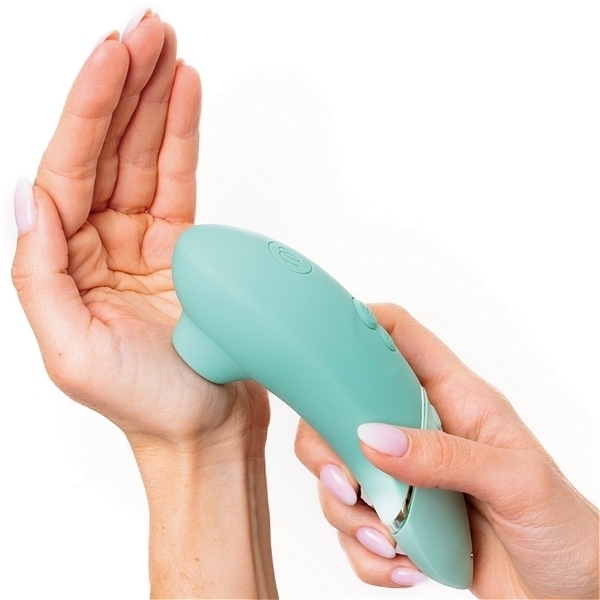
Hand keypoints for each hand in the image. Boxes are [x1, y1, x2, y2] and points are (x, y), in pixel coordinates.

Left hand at [11, 14, 275, 597]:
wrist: (205, 430)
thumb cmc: (148, 405)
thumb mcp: (72, 353)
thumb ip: (38, 275)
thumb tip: (28, 199)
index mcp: (61, 266)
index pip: (68, 169)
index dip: (90, 108)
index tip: (114, 57)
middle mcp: (96, 247)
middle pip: (105, 149)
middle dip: (124, 86)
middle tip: (147, 31)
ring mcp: (141, 243)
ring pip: (143, 156)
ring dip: (154, 100)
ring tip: (167, 48)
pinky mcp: (183, 247)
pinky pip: (177, 182)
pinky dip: (181, 138)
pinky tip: (184, 98)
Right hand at [295, 303, 598, 597]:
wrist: (568, 592)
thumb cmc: (563, 527)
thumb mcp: (516, 482)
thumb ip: (444, 456)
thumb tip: (375, 440)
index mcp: (454, 397)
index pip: (398, 336)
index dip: (357, 326)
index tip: (321, 348)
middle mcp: (419, 429)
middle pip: (344, 409)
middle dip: (328, 448)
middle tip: (347, 485)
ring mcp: (404, 474)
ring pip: (340, 474)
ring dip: (350, 516)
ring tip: (391, 540)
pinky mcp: (398, 518)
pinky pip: (355, 529)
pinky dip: (367, 553)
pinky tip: (405, 564)